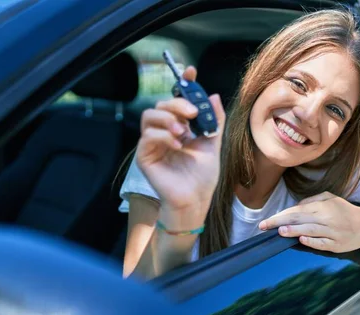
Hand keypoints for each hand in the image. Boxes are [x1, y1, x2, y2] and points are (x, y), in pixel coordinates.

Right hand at [136, 66, 225, 211]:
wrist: (196, 199)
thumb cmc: (202, 176)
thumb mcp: (213, 143)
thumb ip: (214, 120)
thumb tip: (214, 96)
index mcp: (180, 127)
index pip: (176, 100)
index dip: (182, 83)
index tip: (191, 71)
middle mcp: (164, 132)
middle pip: (162, 104)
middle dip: (177, 104)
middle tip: (192, 113)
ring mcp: (153, 143)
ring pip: (149, 115)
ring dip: (167, 118)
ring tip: (183, 131)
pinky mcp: (145, 156)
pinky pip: (147, 136)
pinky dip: (162, 135)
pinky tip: (176, 144)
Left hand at [258, 192, 359, 252]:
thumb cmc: (345, 211)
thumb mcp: (330, 198)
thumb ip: (312, 200)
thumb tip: (295, 206)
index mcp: (322, 207)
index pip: (297, 210)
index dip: (281, 215)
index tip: (266, 221)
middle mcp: (326, 218)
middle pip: (300, 219)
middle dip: (280, 222)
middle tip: (264, 226)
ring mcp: (332, 232)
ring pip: (310, 230)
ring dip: (294, 230)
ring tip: (280, 231)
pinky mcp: (336, 244)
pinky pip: (322, 243)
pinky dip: (312, 241)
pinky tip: (301, 240)